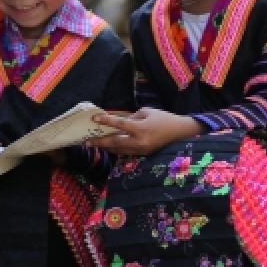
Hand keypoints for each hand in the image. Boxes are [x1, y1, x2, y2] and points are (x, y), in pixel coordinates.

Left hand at [88, 108, 202, 156]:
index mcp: (141, 128)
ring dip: (106, 147)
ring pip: (119, 150)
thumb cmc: (163, 118)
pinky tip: (108, 146)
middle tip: (87, 141)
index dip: (106, 121)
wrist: (179, 132)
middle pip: (115, 142)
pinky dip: (116, 149)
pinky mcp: (142, 154)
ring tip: (94, 144)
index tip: (95, 119)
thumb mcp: (147, 112)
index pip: (120, 124)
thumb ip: (131, 117)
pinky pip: (125, 152)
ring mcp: (141, 150)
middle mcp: (139, 141)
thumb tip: (118, 121)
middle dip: (100, 141)